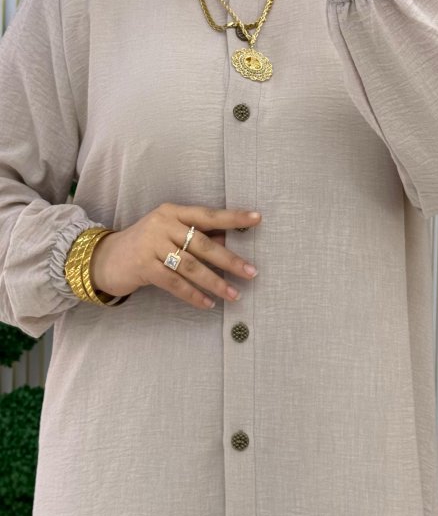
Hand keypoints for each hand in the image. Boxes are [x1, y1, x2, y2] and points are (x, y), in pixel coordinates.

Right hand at [88, 204, 261, 310]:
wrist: (103, 258)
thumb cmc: (146, 245)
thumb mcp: (169, 234)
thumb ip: (196, 236)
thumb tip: (228, 242)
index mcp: (173, 212)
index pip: (208, 215)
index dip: (233, 217)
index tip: (257, 219)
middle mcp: (163, 224)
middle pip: (203, 243)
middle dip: (230, 260)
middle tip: (252, 272)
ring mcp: (151, 245)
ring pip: (191, 266)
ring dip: (215, 282)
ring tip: (234, 294)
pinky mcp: (143, 266)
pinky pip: (174, 283)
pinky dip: (193, 295)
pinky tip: (208, 304)